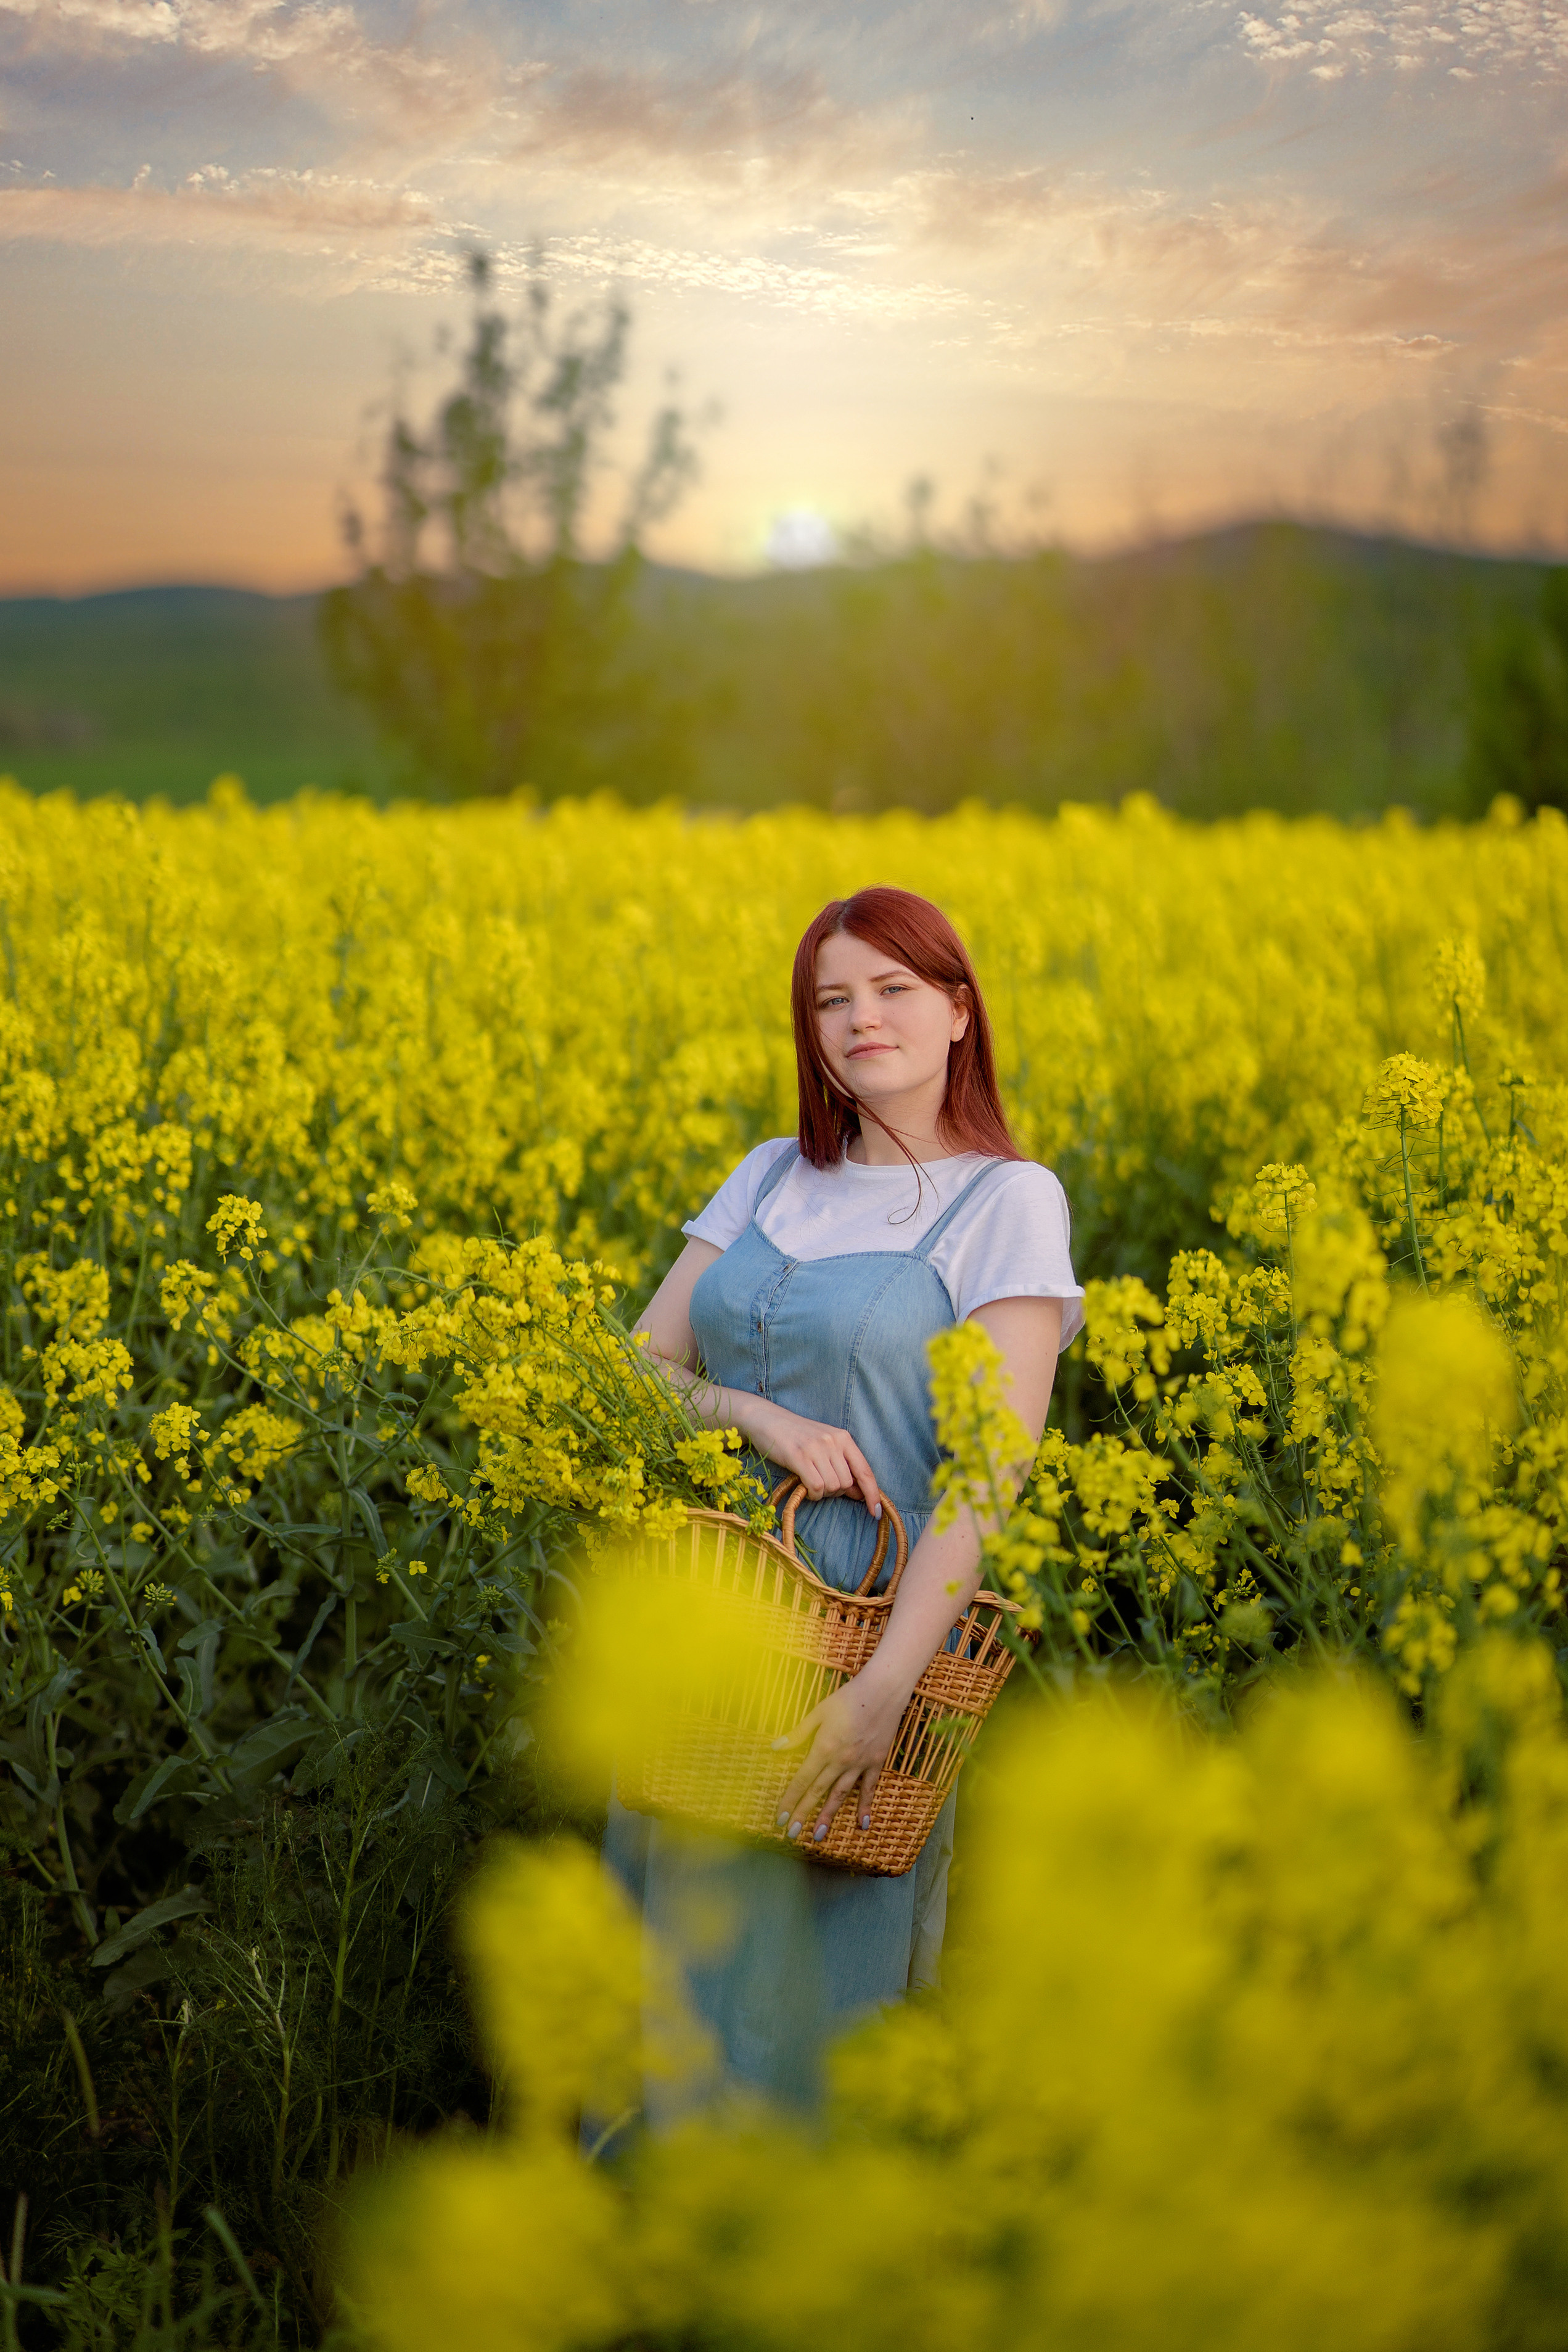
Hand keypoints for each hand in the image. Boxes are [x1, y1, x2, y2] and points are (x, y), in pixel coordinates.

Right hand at [740, 1398, 880, 1519]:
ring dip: (822, 1492)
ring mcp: (816, 1448)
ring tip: (810, 1481)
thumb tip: (859, 1493)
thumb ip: (843, 1466)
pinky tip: (804, 1486)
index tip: (876, 1512)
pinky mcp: (799, 1456)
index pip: (865, 1471)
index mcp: (844, 1438)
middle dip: (836, 1491)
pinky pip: (816, 1487)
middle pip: (846, 1483)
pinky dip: (812, 1494)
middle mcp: (833, 1441)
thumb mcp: (825, 1445)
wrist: (768, 1419)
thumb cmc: (797, 1436)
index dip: (872, 1494)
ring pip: (832, 1487)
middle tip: (821, 1483)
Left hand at [770, 1665, 910, 1844]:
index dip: (789, 1800)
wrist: (882, 1692)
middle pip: (817, 1792)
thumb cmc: (847, 1698)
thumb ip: (798, 1734)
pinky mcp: (876, 1763)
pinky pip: (869, 1789)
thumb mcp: (818, 1713)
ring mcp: (860, 1764)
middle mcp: (840, 1761)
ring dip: (828, 1816)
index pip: (801, 1780)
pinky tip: (862, 1824)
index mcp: (823, 1748)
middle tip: (791, 1835)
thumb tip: (775, 1747)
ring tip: (818, 1836)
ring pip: (841, 1796)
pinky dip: (865, 1806)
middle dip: (803, 1814)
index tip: (779, 1817)